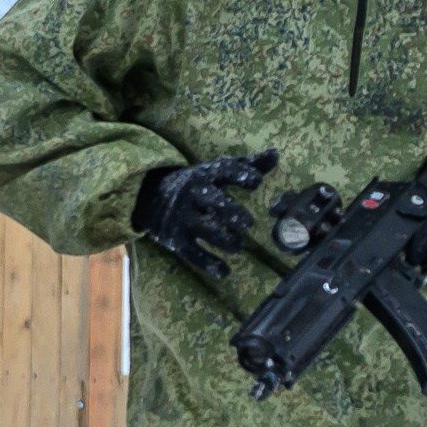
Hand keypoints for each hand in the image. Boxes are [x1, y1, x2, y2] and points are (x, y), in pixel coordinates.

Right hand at [131, 151, 277, 283]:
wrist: (150, 196)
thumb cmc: (196, 183)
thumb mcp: (216, 171)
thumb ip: (247, 164)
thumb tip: (276, 154)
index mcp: (205, 175)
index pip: (224, 170)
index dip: (241, 175)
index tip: (257, 181)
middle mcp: (193, 194)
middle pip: (214, 202)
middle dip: (232, 212)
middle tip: (247, 223)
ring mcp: (184, 218)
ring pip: (205, 229)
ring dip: (225, 240)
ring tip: (238, 247)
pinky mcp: (176, 239)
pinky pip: (193, 254)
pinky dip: (209, 264)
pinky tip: (225, 271)